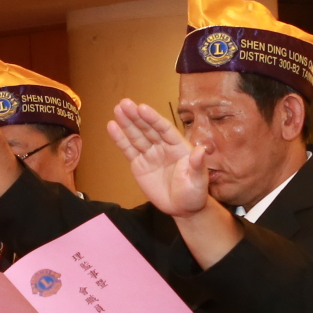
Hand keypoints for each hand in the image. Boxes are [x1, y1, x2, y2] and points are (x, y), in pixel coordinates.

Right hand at [108, 100, 210, 216]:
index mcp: (179, 147)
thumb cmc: (194, 194)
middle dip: (136, 116)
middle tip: (124, 103)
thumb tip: (201, 151)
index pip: (165, 129)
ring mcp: (150, 154)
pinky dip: (120, 139)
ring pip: (137, 136)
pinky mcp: (139, 164)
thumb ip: (198, 166)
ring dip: (127, 123)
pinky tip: (112, 126)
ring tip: (117, 109)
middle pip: (148, 129)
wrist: (182, 208)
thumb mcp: (198, 181)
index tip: (142, 108)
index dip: (153, 119)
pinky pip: (129, 150)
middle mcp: (163, 147)